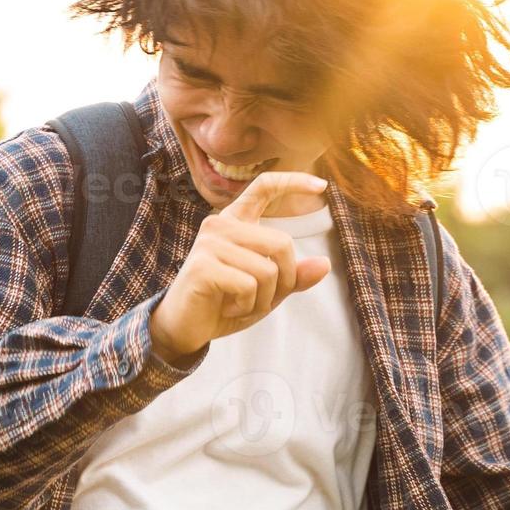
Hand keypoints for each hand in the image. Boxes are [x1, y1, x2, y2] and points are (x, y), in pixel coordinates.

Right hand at [149, 171, 332, 361]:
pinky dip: (247, 306)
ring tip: (239, 303)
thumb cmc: (225, 303)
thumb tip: (325, 264)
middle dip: (284, 281)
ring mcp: (210, 242)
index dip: (292, 181)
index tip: (321, 185)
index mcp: (236, 221)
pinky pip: (249, 286)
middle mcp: (221, 224)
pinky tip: (228, 308)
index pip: (264, 187)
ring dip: (263, 299)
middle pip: (282, 244)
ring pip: (268, 270)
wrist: (184, 328)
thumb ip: (293, 276)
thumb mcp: (267, 290)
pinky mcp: (203, 265)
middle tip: (262, 299)